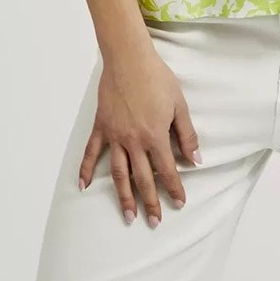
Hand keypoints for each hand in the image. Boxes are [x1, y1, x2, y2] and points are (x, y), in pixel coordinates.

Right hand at [78, 48, 202, 227]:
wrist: (129, 58)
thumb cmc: (157, 78)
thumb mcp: (179, 104)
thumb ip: (187, 134)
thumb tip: (196, 159)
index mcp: (155, 136)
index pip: (167, 170)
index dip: (174, 188)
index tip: (180, 203)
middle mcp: (133, 141)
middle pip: (143, 179)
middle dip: (150, 202)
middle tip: (154, 222)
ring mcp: (114, 136)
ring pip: (118, 173)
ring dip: (123, 197)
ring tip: (128, 216)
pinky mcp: (101, 126)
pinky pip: (91, 152)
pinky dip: (86, 169)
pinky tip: (83, 186)